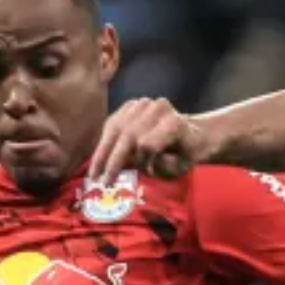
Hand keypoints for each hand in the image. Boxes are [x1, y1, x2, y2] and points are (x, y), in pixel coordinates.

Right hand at [89, 99, 205, 184]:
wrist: (190, 133)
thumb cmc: (185, 155)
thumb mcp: (182, 166)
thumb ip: (165, 166)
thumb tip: (143, 165)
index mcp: (174, 123)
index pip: (146, 143)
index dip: (138, 162)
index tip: (132, 177)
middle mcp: (157, 108)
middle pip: (128, 134)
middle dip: (112, 160)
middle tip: (101, 181)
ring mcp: (142, 103)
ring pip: (116, 128)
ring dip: (102, 151)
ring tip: (93, 173)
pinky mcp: (130, 105)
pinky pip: (112, 123)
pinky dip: (104, 141)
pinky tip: (98, 159)